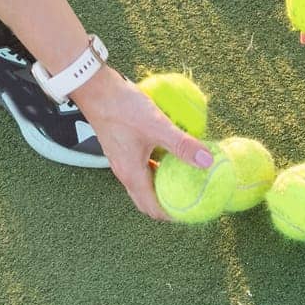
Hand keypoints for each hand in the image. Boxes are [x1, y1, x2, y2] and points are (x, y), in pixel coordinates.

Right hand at [74, 67, 213, 218]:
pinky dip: (158, 168)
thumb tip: (208, 162)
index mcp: (132, 175)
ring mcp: (123, 160)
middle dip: (168, 204)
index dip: (172, 215)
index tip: (193, 212)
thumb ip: (183, 144)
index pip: (152, 208)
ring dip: (163, 185)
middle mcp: (125, 172)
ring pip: (145, 182)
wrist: (97, 90)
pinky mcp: (123, 147)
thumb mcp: (158, 127)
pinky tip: (171, 155)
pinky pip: (143, 167)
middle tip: (192, 199)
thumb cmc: (123, 109)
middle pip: (147, 199)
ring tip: (186, 179)